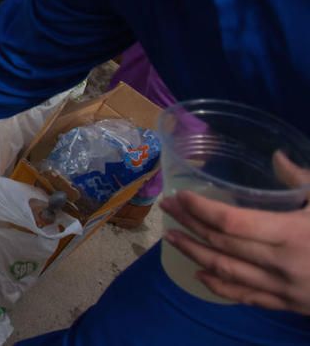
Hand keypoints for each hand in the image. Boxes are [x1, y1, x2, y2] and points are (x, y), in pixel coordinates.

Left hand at [161, 152, 309, 314]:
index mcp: (291, 233)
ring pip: (227, 271)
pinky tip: (201, 274)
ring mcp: (284, 288)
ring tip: (171, 238)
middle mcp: (282, 264)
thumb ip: (302, 179)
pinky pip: (247, 297)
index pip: (231, 221)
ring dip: (194, 253)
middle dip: (189, 225)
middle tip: (167, 207)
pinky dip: (220, 286)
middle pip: (221, 244)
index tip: (179, 194)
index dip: (200, 208)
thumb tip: (277, 157)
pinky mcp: (290, 305)